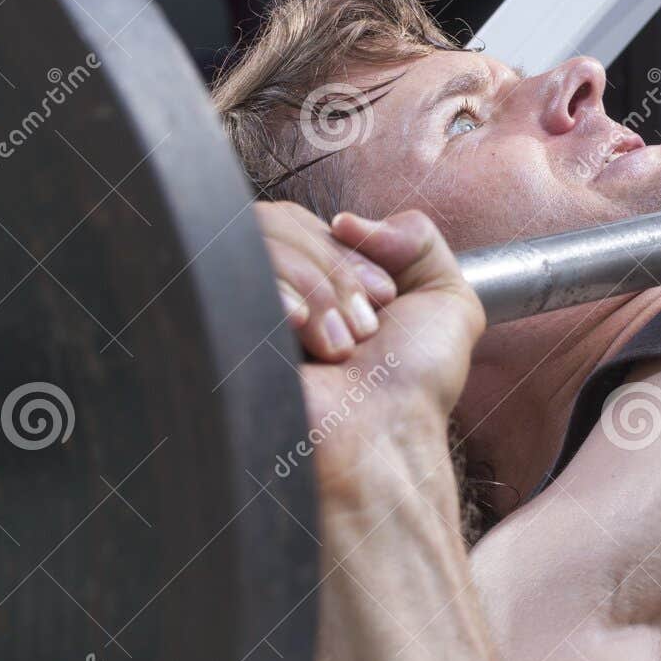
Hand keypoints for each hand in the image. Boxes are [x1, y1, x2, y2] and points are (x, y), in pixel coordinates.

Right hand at [256, 202, 484, 491]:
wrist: (381, 440)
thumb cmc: (414, 384)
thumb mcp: (448, 298)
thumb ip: (417, 237)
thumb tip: (346, 220)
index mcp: (312, 284)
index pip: (302, 222)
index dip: (346, 251)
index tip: (383, 299)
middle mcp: (270, 295)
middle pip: (274, 221)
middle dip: (334, 271)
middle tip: (363, 330)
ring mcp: (236, 313)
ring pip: (252, 241)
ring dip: (316, 290)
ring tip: (339, 347)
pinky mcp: (212, 331)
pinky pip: (227, 272)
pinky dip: (276, 293)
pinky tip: (296, 329)